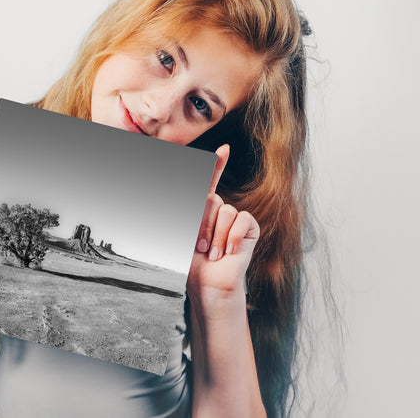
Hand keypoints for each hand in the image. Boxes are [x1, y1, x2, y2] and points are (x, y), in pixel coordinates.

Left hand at [187, 145, 259, 314]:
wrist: (207, 283)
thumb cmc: (192, 261)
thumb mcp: (183, 232)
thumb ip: (188, 214)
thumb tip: (189, 193)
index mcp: (203, 209)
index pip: (209, 183)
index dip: (217, 165)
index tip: (225, 149)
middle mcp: (220, 210)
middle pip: (210, 199)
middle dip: (201, 224)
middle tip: (198, 246)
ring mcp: (235, 219)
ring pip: (225, 210)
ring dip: (215, 236)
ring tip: (212, 253)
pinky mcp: (249, 228)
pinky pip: (242, 219)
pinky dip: (232, 236)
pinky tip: (229, 252)